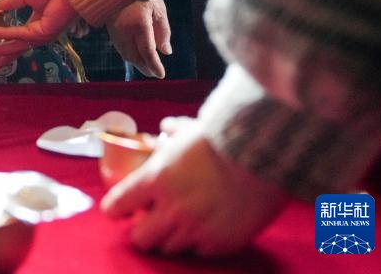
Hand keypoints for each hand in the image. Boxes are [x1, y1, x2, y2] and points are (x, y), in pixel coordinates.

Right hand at [0, 0, 77, 70]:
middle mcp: (38, 32)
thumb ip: (11, 2)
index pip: (17, 38)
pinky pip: (21, 35)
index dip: (3, 43)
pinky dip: (7, 34)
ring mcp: (41, 35)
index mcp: (36, 23)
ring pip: (17, 45)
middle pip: (16, 47)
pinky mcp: (43, 33)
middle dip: (0, 55)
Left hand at [101, 117, 289, 255]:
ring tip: (181, 223)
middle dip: (142, 231)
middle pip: (140, 240)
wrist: (264, 155)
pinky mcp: (222, 243)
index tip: (119, 209)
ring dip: (171, 237)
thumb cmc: (223, 138)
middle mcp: (172, 210)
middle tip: (150, 221)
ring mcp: (197, 230)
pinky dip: (199, 243)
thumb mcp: (189, 131)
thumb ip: (172, 133)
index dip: (116, 209)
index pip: (117, 206)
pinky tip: (206, 227)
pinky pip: (200, 252)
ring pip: (169, 250)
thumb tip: (167, 128)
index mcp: (155, 180)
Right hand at [107, 0, 171, 78]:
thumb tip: (166, 52)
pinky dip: (129, 54)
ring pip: (124, 53)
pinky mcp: (109, 27)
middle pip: (133, 57)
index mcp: (138, 24)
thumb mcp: (159, 9)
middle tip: (155, 74)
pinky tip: (137, 54)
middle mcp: (123, 30)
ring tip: (147, 67)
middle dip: (144, 68)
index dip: (154, 65)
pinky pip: (119, 46)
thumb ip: (163, 31)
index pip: (147, 52)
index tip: (161, 75)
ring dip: (136, 62)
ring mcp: (114, 29)